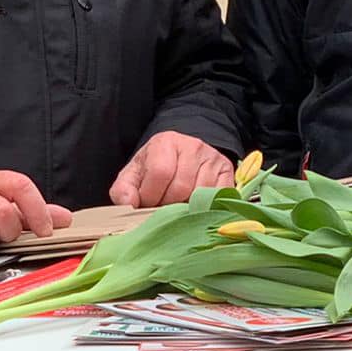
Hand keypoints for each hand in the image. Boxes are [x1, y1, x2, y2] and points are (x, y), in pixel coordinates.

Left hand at [109, 131, 235, 207]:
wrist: (183, 156)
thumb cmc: (156, 168)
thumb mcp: (134, 175)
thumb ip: (123, 190)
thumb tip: (128, 204)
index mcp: (166, 142)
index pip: (160, 173)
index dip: (150, 195)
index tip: (146, 203)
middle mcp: (193, 146)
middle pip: (181, 187)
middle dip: (168, 205)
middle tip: (162, 206)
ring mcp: (213, 159)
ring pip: (200, 195)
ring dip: (186, 208)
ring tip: (177, 204)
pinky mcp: (228, 172)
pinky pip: (217, 198)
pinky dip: (205, 207)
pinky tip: (194, 204)